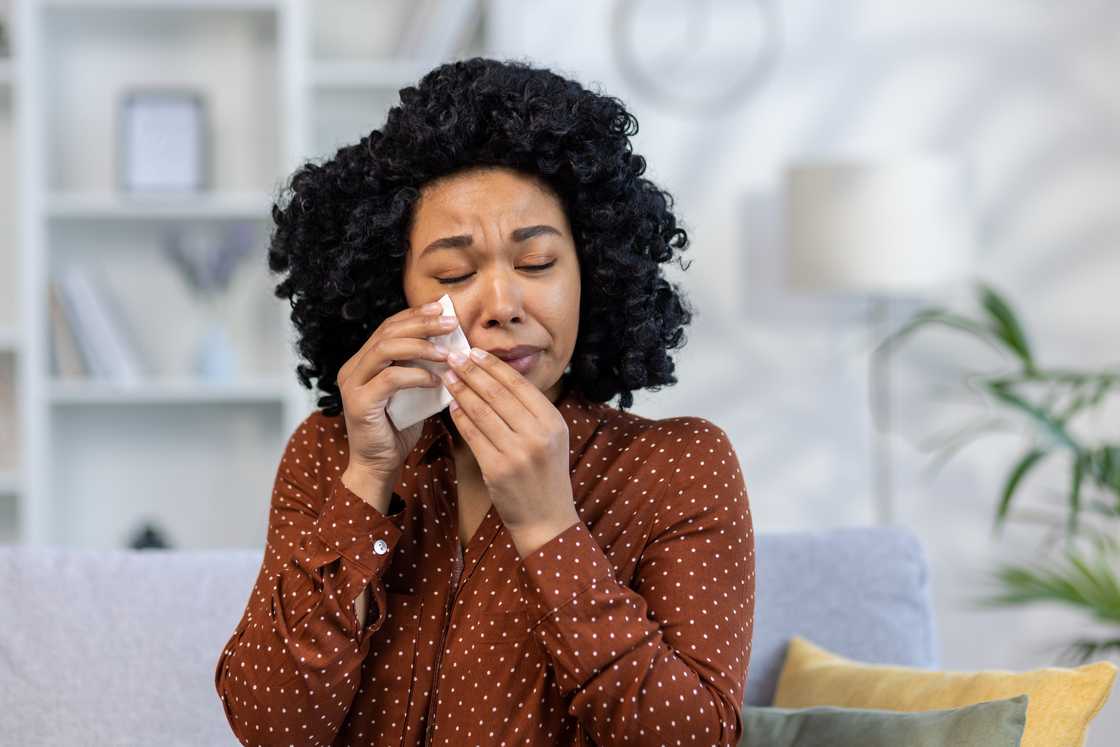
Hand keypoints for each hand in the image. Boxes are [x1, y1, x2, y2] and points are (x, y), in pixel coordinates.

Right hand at [336, 301, 454, 483]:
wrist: (380, 466)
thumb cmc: (399, 429)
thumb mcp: (414, 391)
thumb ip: (422, 368)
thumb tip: (452, 345)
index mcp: (363, 362)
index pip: (389, 327)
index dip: (415, 315)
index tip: (443, 310)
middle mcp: (353, 368)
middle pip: (387, 332)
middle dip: (422, 324)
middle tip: (450, 323)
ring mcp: (352, 384)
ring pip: (385, 349)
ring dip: (421, 346)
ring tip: (447, 353)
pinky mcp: (358, 402)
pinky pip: (390, 379)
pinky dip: (416, 375)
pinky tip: (435, 380)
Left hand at [441, 348, 578, 545]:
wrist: (546, 520)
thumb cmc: (545, 476)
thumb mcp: (551, 438)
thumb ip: (531, 411)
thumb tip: (498, 378)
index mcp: (553, 421)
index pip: (518, 384)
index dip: (493, 366)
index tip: (474, 352)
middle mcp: (538, 434)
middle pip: (497, 394)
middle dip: (472, 372)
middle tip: (453, 357)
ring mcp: (517, 453)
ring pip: (482, 411)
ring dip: (461, 390)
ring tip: (448, 376)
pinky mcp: (497, 470)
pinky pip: (472, 435)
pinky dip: (460, 418)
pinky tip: (451, 405)